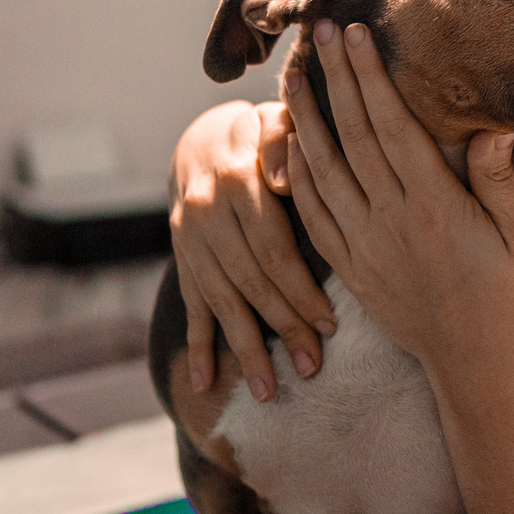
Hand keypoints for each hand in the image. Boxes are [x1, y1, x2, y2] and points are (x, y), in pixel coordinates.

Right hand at [169, 100, 336, 400]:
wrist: (203, 140)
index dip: (300, 288)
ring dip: (246, 348)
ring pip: (222, 301)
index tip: (330, 324)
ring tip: (270, 391)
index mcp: (236, 181)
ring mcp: (189, 241)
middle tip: (312, 368)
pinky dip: (197, 345)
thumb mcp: (274, 122)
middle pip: (249, 282)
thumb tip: (283, 179)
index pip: (271, 247)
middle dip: (282, 327)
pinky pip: (190, 305)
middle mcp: (206, 214)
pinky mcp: (182, 259)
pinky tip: (206, 383)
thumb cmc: (262, 133)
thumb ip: (283, 143)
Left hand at [283, 21, 513, 385]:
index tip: (356, 35)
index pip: (392, 127)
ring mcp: (365, 247)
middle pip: (352, 137)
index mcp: (434, 207)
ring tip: (291, 76)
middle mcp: (391, 222)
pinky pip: (314, 216)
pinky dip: (298, 177)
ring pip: (323, 171)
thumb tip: (490, 130)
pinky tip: (290, 145)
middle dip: (334, 79)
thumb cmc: (505, 299)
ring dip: (304, 119)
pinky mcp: (351, 269)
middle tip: (318, 31)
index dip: (370, 77)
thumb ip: (496, 182)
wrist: (473, 367)